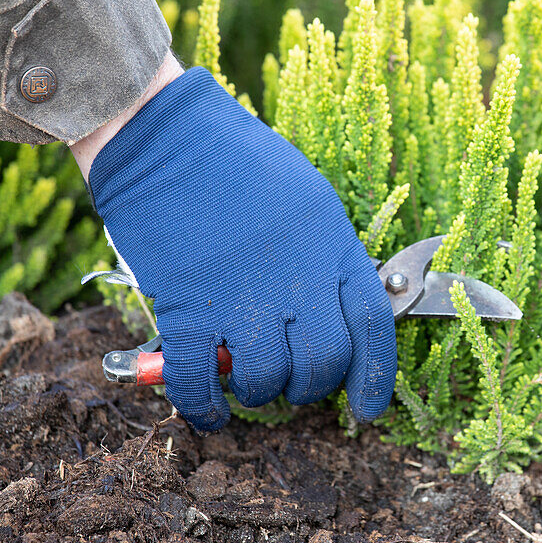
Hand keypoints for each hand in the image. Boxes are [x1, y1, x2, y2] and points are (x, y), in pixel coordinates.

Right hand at [83, 62, 396, 431]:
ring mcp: (242, 296)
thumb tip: (333, 308)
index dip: (374, 377)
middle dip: (309, 385)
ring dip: (257, 391)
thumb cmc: (238, 160)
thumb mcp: (310, 201)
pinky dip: (204, 406)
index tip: (366, 408)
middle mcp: (297, 278)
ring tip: (243, 377)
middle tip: (290, 381)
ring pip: (266, 379)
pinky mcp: (186, 309)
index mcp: (332, 247)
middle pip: (323, 362)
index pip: (373, 327)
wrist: (167, 135)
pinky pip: (200, 382)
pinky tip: (206, 408)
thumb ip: (326, 257)